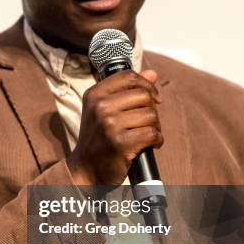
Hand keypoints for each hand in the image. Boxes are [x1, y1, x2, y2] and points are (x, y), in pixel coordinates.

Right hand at [67, 69, 162, 185]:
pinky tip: (150, 144)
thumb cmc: (98, 138)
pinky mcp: (121, 143)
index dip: (147, 85)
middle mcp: (100, 107)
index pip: (129, 77)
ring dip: (155, 126)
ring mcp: (110, 125)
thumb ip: (127, 90)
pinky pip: (152, 134)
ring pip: (151, 115)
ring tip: (145, 134)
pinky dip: (156, 140)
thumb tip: (152, 73)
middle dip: (152, 109)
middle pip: (144, 96)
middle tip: (146, 122)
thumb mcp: (105, 110)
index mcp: (95, 94)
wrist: (86, 169)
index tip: (153, 97)